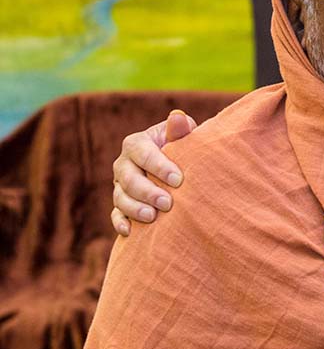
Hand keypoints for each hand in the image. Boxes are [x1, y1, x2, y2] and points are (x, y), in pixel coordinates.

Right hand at [111, 109, 195, 235]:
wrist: (179, 169)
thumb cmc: (183, 150)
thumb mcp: (183, 138)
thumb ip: (180, 130)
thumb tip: (178, 117)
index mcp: (137, 144)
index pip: (142, 152)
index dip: (159, 166)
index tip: (178, 179)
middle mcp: (124, 164)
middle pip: (127, 177)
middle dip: (146, 191)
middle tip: (167, 203)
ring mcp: (120, 185)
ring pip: (120, 197)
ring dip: (134, 208)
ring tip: (152, 217)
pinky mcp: (121, 204)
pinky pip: (115, 214)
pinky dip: (121, 223)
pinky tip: (131, 231)